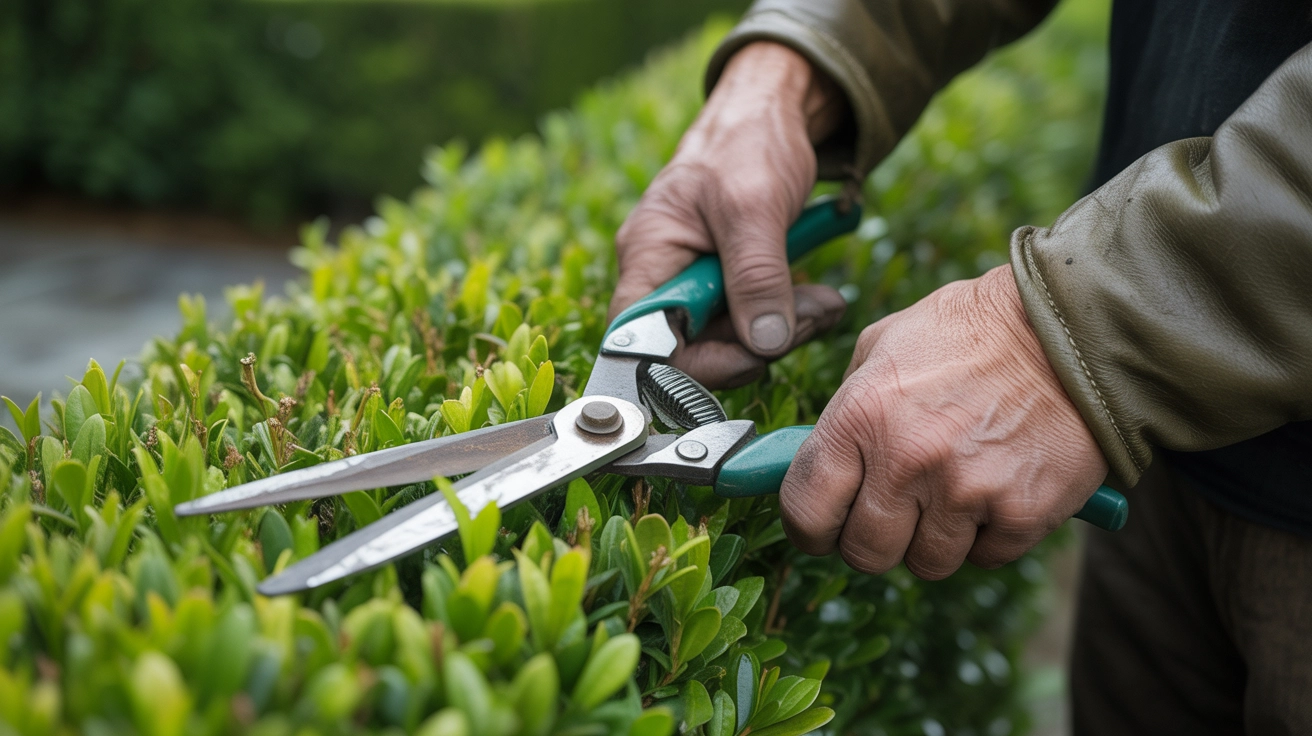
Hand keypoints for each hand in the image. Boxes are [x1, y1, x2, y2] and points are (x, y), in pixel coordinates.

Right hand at [610, 42, 848, 387]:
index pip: (644, 343)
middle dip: (757, 345)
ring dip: (783, 333)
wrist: (772, 111)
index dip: (692, 364)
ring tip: (826, 304)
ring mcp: (695, 283)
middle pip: (693, 349)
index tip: (754, 354)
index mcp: (648, 256)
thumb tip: (764, 344)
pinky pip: (751, 324)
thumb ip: (757, 277)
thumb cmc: (749, 142)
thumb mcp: (754, 206)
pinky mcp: (727, 285)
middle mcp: (662, 277)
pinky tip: (820, 301)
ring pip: (729, 341)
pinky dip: (789, 320)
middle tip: (812, 318)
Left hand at [780, 266, 1108, 578]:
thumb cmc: (970, 333)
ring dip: (936, 539)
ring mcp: (966, 490)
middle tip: (895, 513)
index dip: (809, 528)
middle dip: (873, 540)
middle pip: (863, 553)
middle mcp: (907, 458)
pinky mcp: (1023, 513)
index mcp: (861, 415)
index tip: (822, 528)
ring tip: (956, 489)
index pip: (804, 509)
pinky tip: (998, 488)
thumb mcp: (885, 346)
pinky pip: (986, 558)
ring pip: (926, 564)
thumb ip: (845, 407)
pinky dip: (990, 536)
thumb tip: (817, 464)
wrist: (1070, 327)